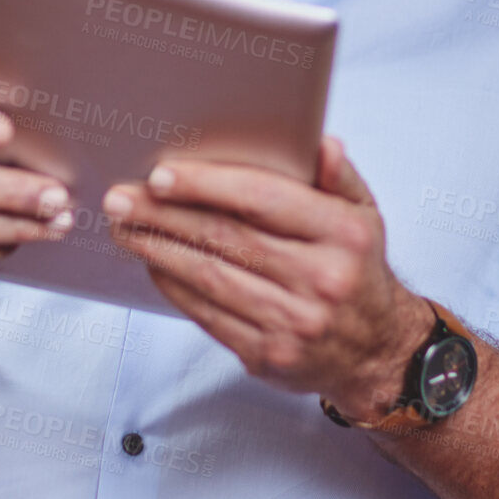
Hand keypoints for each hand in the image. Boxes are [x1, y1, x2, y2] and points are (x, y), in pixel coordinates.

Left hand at [102, 137, 428, 415]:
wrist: (376, 351)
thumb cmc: (358, 270)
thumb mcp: (364, 215)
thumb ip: (337, 175)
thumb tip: (319, 143)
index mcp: (343, 235)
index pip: (263, 200)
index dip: (207, 186)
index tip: (162, 175)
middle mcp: (320, 280)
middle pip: (226, 238)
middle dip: (164, 215)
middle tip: (121, 197)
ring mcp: (294, 322)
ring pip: (209, 278)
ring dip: (158, 249)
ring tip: (125, 227)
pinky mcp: (268, 355)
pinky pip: (208, 315)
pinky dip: (174, 286)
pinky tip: (154, 262)